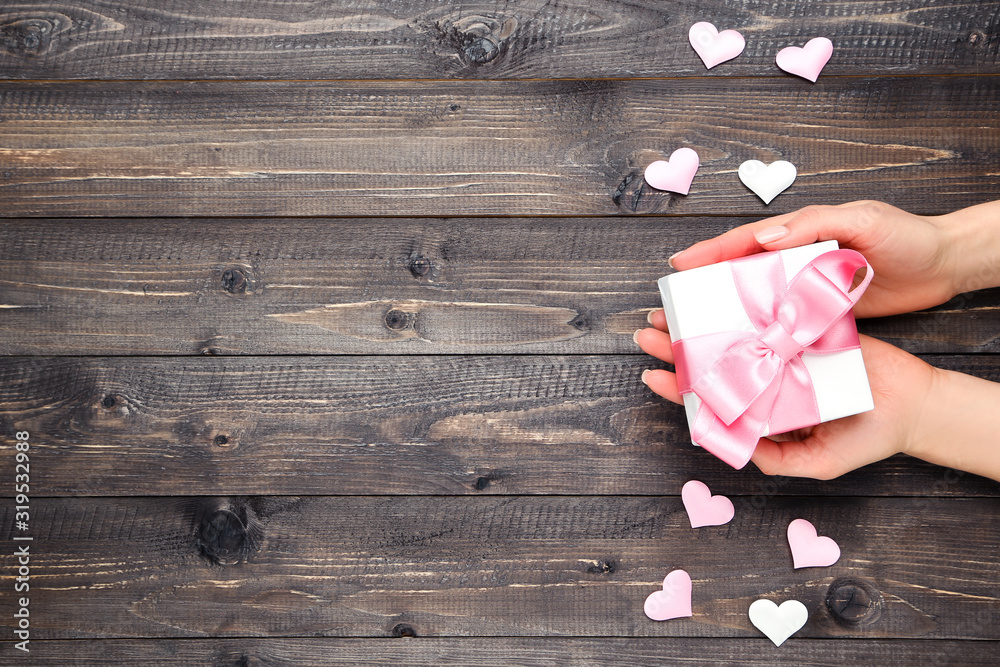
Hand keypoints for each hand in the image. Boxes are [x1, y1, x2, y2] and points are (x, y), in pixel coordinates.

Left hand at [636, 310, 938, 478]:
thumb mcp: (815, 464)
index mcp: (763, 410)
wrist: (914, 408)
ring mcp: (784, 353)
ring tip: (669, 314)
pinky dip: (744, 308)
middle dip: (679, 349)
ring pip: (732, 336)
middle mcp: (768, 379)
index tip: (652, 376)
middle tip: (648, 333)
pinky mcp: (804, 330)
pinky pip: (770, 317)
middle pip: (715, 362)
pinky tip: (718, 299)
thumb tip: (733, 446)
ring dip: (701, 325)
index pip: (712, 399)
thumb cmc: (866, 440)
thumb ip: (774, 459)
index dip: (680, 388)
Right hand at [668, 201, 960, 317]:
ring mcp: (806, 287)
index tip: (678, 264)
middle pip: (741, 272)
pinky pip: (782, 322)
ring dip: (727, 313)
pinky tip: (745, 348)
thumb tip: (767, 236)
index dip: (710, 252)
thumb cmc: (907, 236)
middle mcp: (796, 260)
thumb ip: (815, 224)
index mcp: (799, 234)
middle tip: (674, 305)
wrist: (943, 265)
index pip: (745, 242)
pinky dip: (760, 333)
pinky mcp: (821, 313)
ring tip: (697, 331)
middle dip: (705, 285)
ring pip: (756, 299)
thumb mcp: (863, 220)